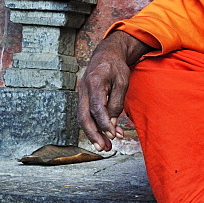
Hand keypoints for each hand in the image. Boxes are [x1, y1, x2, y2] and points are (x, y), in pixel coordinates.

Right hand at [76, 31, 151, 151]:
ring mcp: (81, 93)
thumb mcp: (122, 82)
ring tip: (105, 146)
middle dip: (93, 134)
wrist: (105, 54)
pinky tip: (103, 134)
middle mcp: (84, 89)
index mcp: (95, 82)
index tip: (113, 135)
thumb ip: (116, 103)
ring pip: (82, 118)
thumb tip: (112, 124)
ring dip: (92, 133)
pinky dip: (93, 125)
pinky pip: (85, 114)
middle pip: (83, 116)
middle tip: (104, 148)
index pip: (97, 108)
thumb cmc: (116, 67)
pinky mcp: (82, 97)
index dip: (104, 123)